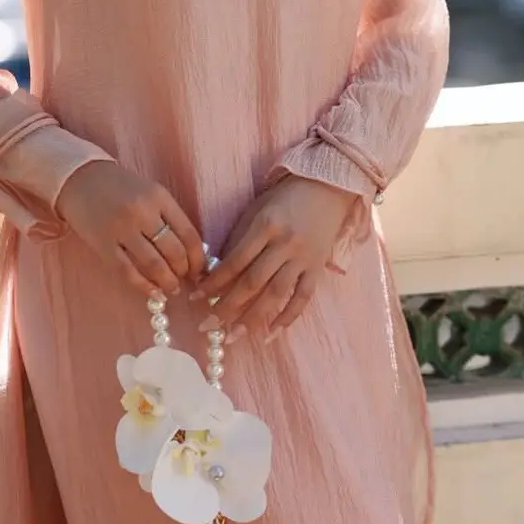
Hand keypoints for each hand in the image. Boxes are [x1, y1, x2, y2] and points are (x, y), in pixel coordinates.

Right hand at [56, 159, 207, 299]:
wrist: (80, 179)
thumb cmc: (121, 188)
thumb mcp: (151, 192)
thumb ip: (170, 217)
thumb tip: (191, 254)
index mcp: (159, 197)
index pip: (189, 234)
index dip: (198, 259)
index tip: (200, 270)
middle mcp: (142, 212)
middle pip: (174, 252)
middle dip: (183, 272)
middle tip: (183, 280)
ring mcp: (121, 229)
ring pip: (153, 265)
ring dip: (166, 282)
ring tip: (171, 288)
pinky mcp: (103, 244)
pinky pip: (127, 272)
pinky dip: (143, 286)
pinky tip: (151, 291)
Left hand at [187, 174, 358, 340]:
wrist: (328, 188)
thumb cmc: (284, 199)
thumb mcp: (257, 211)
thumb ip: (240, 240)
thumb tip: (217, 273)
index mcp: (266, 225)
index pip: (235, 260)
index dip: (214, 282)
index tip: (195, 297)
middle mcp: (285, 243)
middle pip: (253, 281)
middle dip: (227, 306)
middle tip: (208, 325)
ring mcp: (304, 257)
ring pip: (276, 293)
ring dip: (253, 318)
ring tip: (234, 335)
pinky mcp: (318, 267)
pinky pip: (303, 297)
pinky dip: (288, 317)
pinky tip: (271, 334)